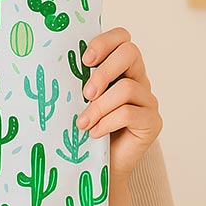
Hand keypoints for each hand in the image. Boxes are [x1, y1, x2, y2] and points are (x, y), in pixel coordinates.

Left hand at [75, 27, 161, 182]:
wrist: (98, 167)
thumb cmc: (85, 129)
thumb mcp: (78, 100)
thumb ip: (77, 81)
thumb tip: (53, 65)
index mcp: (121, 68)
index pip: (122, 38)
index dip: (105, 42)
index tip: (84, 60)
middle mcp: (138, 79)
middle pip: (130, 53)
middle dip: (103, 72)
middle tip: (85, 94)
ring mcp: (148, 100)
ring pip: (127, 88)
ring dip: (99, 106)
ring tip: (82, 123)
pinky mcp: (152, 122)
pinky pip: (130, 113)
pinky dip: (107, 122)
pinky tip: (94, 133)